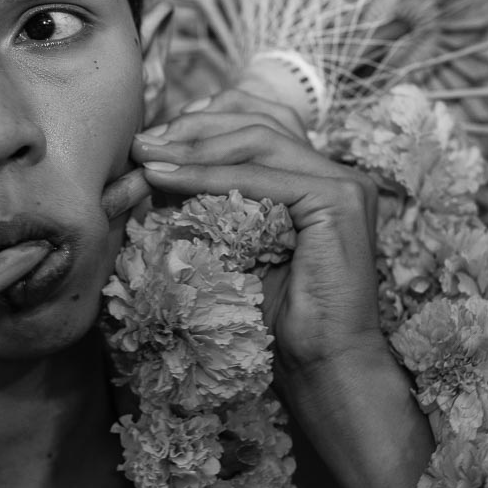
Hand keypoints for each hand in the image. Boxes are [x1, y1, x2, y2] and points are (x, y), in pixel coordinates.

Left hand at [131, 87, 390, 386]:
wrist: (318, 366)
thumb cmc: (273, 317)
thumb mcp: (231, 241)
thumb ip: (208, 198)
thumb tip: (154, 162)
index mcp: (317, 176)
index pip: (257, 122)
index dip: (204, 121)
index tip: (153, 139)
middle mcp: (338, 171)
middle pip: (257, 121)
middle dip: (192, 128)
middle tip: (142, 144)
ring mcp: (345, 182)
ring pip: (257, 140)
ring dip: (193, 147)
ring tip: (147, 158)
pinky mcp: (339, 199)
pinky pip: (260, 176)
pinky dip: (206, 176)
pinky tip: (166, 179)